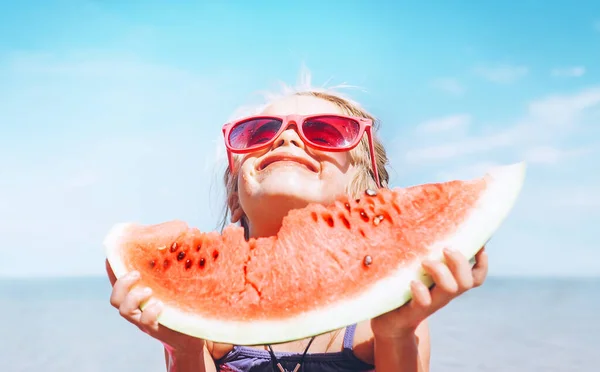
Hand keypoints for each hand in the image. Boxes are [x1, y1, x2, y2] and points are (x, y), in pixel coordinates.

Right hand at [106, 260, 205, 352]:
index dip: (112, 270)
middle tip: (137, 274)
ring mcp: (143, 320)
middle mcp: (137, 309)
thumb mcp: (171, 287)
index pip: (119, 283)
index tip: (111, 257)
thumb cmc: (180, 306)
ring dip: (133, 298)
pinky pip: (145, 322)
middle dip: (121, 285)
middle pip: (115, 299)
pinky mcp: (156, 329)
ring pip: (125, 311)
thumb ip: (166, 272)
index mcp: (138, 296)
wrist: (189, 334)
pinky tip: (160, 305)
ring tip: (149, 291)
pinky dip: (150, 312)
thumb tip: (171, 245)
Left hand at [371, 247, 488, 337]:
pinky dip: (421, 290)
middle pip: (467, 282)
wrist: (390, 322)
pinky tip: (413, 282)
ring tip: (425, 262)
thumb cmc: (405, 289)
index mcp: (448, 283)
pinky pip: (424, 302)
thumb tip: (429, 227)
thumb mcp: (419, 271)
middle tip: (446, 249)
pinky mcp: (414, 309)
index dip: (482, 263)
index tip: (479, 246)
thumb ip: (427, 255)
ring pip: (450, 289)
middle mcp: (444, 294)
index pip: (476, 277)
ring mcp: (431, 302)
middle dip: (460, 262)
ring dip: (441, 271)